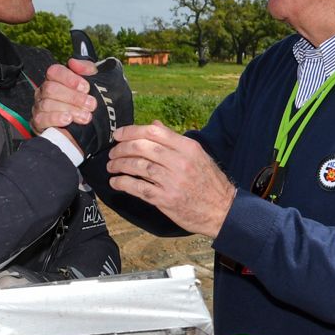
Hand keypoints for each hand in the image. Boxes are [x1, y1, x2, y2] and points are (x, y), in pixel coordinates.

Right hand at [35, 58, 132, 158]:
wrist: (90, 130)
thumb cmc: (89, 103)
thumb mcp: (95, 82)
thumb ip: (87, 69)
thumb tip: (74, 62)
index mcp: (56, 79)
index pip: (54, 71)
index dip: (69, 78)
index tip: (86, 87)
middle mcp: (44, 91)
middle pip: (51, 89)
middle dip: (73, 97)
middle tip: (91, 104)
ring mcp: (39, 107)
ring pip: (47, 104)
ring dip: (69, 110)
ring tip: (86, 116)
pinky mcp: (38, 123)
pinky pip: (41, 119)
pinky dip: (55, 119)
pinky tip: (68, 120)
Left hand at [106, 122, 236, 236]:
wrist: (223, 211)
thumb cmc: (211, 182)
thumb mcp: (198, 156)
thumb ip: (174, 140)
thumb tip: (154, 124)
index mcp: (188, 147)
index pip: (154, 131)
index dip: (131, 131)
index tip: (119, 134)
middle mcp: (180, 162)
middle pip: (142, 147)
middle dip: (122, 148)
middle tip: (113, 152)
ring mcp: (172, 181)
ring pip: (138, 166)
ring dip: (119, 165)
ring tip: (112, 166)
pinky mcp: (166, 199)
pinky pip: (138, 187)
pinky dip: (123, 183)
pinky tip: (116, 182)